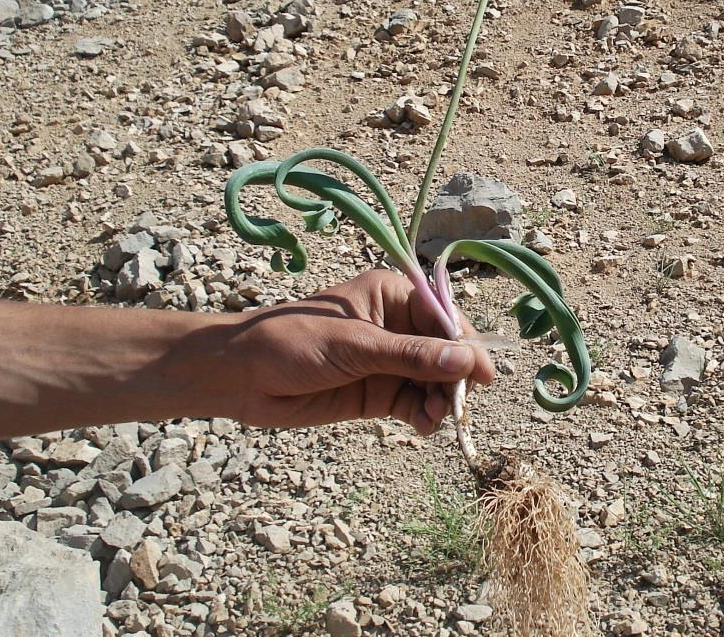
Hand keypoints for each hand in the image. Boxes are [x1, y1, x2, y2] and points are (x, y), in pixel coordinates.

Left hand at [228, 270, 494, 433]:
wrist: (241, 377)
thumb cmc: (292, 342)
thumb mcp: (355, 346)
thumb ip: (411, 356)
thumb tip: (466, 361)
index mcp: (392, 295)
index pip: (444, 317)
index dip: (466, 344)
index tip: (483, 374)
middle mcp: (397, 326)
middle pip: (445, 351)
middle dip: (455, 377)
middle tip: (456, 405)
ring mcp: (389, 361)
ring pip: (434, 381)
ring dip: (442, 400)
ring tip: (435, 419)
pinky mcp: (378, 392)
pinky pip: (416, 403)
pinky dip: (425, 415)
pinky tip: (423, 427)